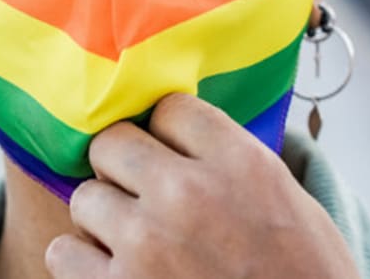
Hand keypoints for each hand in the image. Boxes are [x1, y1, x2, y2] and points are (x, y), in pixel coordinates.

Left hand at [45, 93, 359, 277]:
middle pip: (113, 143)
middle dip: (125, 169)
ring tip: (133, 241)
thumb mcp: (289, 201)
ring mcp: (148, 243)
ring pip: (85, 197)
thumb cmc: (306, 277)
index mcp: (239, 163)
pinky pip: (64, 253)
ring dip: (104, 219)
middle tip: (144, 196)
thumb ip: (234, 161)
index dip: (168, 135)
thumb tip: (183, 135)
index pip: (169, 108)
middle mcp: (188, 193)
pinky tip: (112, 272)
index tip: (174, 156)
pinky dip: (81, 264)